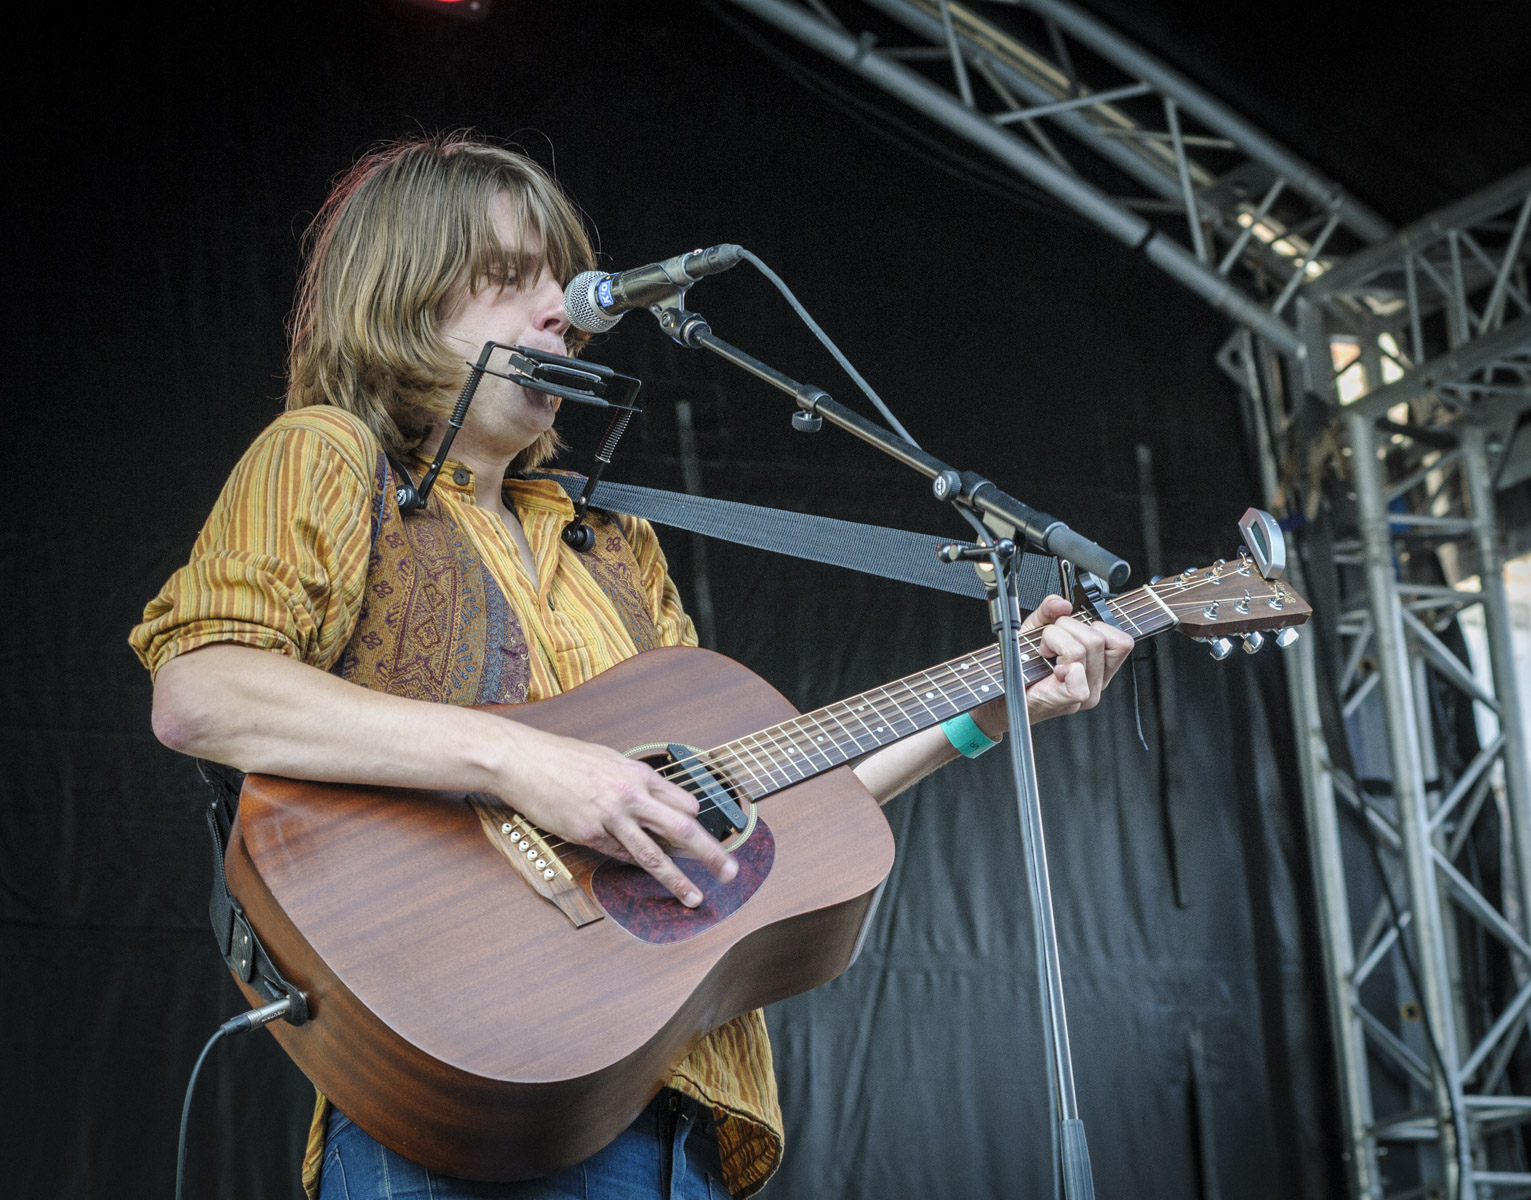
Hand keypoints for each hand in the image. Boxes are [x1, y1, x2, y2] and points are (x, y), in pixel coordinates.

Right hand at [499, 728, 738, 907]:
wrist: (526, 761)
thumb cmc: (565, 759)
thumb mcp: (608, 760)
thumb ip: (633, 781)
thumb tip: (652, 798)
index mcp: (639, 774)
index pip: (684, 802)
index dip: (695, 821)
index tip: (701, 835)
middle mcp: (631, 795)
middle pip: (682, 828)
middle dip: (710, 852)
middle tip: (730, 871)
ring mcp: (611, 816)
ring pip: (654, 853)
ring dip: (678, 879)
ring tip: (694, 897)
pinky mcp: (589, 833)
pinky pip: (618, 855)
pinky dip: (631, 865)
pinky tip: (641, 874)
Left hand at [973, 594, 1134, 734]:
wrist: (1000, 698)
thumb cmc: (1021, 668)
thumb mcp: (1036, 630)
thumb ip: (1050, 611)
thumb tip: (1062, 604)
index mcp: (1099, 667)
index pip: (1122, 642)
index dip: (1095, 626)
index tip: (1071, 632)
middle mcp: (1097, 682)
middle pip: (1097, 638)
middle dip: (1065, 629)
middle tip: (1048, 644)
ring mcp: (1085, 694)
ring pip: (1082, 648)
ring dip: (1054, 641)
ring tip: (1043, 653)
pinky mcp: (1068, 700)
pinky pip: (1077, 673)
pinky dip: (1061, 660)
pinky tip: (1049, 666)